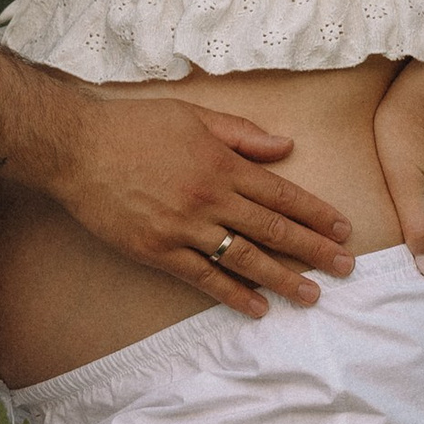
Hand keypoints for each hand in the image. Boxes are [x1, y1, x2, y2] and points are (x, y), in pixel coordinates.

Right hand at [41, 95, 353, 318]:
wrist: (77, 147)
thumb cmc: (134, 126)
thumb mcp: (193, 115)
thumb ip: (241, 134)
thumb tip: (285, 147)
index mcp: (222, 163)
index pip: (281, 193)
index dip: (315, 213)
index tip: (342, 228)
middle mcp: (210, 198)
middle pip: (273, 229)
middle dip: (314, 249)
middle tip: (346, 266)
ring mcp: (184, 227)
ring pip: (245, 259)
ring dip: (283, 279)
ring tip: (312, 295)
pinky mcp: (158, 250)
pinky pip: (204, 277)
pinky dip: (233, 294)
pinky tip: (256, 308)